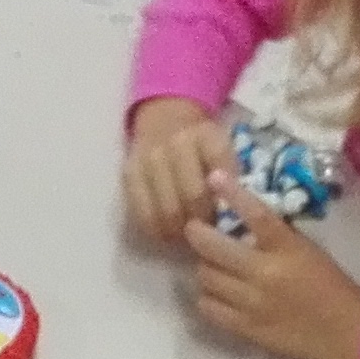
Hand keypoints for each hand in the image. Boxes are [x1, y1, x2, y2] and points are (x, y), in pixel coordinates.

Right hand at [122, 98, 227, 240]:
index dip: (226, 197)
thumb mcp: (223, 147)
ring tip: (187, 236)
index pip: (220, 169)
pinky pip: (142, 214)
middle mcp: (175, 143)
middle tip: (208, 234)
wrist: (163, 121)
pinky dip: (157, 231)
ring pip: (167, 210)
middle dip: (204, 221)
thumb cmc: (200, 145)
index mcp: (205, 135)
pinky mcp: (129, 175)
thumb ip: (230, 173)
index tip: (227, 214)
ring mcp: (149, 159)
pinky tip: (166, 234)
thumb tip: (230, 212)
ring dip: (180, 231)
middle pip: (194, 195)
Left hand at [182, 170, 359, 358]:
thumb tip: (241, 220)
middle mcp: (265, 273)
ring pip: (206, 278)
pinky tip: (215, 294)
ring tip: (210, 265)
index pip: (257, 215)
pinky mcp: (246, 327)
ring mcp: (252, 302)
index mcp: (287, 249)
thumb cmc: (330, 285)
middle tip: (194, 229)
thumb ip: (276, 237)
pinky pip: (209, 308)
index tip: (214, 178)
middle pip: (214, 249)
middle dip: (197, 235)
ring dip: (204, 267)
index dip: (233, 194)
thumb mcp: (307, 250)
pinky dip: (207, 297)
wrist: (347, 331)